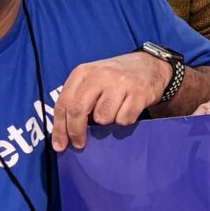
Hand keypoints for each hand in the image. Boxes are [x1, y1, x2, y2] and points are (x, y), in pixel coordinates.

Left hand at [50, 52, 172, 151]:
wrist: (150, 65)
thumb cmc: (114, 78)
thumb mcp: (91, 79)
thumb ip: (76, 99)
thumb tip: (64, 133)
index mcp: (83, 72)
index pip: (64, 103)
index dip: (59, 128)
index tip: (60, 144)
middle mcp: (100, 75)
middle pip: (78, 110)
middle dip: (76, 132)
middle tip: (79, 143)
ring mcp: (120, 83)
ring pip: (103, 118)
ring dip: (106, 121)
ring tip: (112, 110)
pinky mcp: (139, 93)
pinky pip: (123, 119)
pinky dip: (123, 119)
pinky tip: (126, 108)